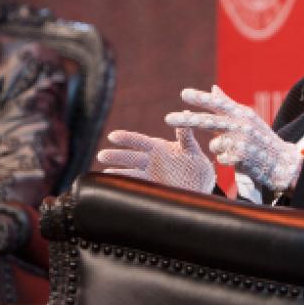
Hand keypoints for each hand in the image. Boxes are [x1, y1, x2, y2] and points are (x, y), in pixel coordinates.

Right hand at [97, 128, 215, 192]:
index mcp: (159, 148)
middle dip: (116, 156)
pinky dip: (124, 187)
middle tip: (102, 155)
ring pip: (129, 173)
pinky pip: (135, 187)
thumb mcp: (193, 150)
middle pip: (130, 157)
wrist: (201, 187)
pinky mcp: (151, 190)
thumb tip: (184, 115)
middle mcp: (150, 161)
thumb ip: (186, 136)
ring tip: (103, 173)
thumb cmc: (197, 165)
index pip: (139, 141)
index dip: (126, 138)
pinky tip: (112, 187)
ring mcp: (149, 176)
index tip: (112, 136)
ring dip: (116, 173)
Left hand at [165, 85, 301, 192]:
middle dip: (186, 119)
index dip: (200, 99)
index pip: (218, 103)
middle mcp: (241, 124)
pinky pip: (220, 158)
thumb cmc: (261, 138)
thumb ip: (228, 105)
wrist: (282, 162)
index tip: (183, 94)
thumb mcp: (247, 119)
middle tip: (166, 118)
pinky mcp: (241, 157)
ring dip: (219, 149)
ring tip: (235, 150)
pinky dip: (226, 160)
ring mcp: (241, 141)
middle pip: (208, 121)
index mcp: (242, 113)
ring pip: (214, 145)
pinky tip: (239, 160)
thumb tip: (213, 89)